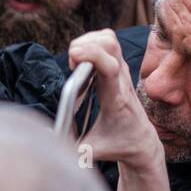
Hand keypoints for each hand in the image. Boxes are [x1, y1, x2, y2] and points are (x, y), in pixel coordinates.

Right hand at [67, 29, 171, 190]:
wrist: (142, 141)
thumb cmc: (117, 145)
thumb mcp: (92, 151)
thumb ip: (70, 150)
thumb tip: (48, 145)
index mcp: (116, 100)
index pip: (110, 68)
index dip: (92, 55)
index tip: (73, 56)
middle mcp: (122, 80)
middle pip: (109, 44)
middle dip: (84, 46)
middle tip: (72, 65)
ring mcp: (123, 71)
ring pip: (109, 38)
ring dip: (88, 41)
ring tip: (77, 61)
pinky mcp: (120, 66)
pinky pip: (108, 41)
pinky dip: (92, 42)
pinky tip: (84, 60)